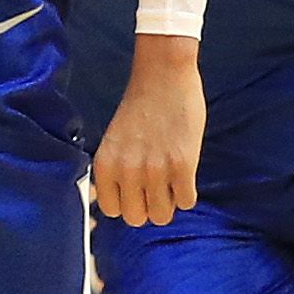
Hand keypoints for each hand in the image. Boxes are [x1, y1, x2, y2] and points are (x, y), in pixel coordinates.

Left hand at [92, 43, 205, 225]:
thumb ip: (114, 170)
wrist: (163, 75)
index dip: (128, 202)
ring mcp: (155, 169)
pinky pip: (186, 202)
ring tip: (171, 181)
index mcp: (106, 164)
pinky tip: (185, 175)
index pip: (112, 211)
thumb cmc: (140, 106)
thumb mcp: (114, 141)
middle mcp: (127, 170)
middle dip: (148, 207)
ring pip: (162, 215)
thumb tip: (114, 203)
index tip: (137, 191)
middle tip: (156, 187)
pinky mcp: (182, 165)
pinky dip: (187, 193)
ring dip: (168, 202)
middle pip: (136, 218)